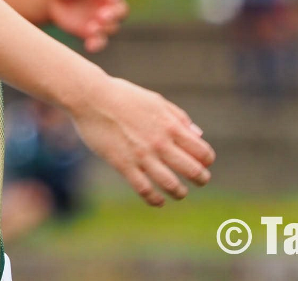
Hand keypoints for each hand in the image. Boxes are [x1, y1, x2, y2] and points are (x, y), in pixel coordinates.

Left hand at [48, 0, 128, 52]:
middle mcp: (110, 4)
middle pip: (121, 10)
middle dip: (113, 14)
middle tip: (102, 16)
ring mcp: (103, 20)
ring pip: (112, 27)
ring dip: (104, 29)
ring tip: (91, 28)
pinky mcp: (94, 33)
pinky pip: (101, 41)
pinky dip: (97, 44)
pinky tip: (89, 46)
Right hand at [70, 76, 213, 206]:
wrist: (91, 97)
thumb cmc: (123, 95)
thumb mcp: (155, 100)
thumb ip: (178, 117)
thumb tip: (198, 135)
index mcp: (170, 125)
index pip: (202, 151)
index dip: (207, 160)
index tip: (204, 162)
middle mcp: (160, 142)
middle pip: (192, 170)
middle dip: (201, 179)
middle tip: (200, 181)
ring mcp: (142, 155)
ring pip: (170, 184)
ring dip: (180, 192)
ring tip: (180, 192)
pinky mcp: (123, 165)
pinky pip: (144, 189)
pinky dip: (155, 199)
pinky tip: (158, 201)